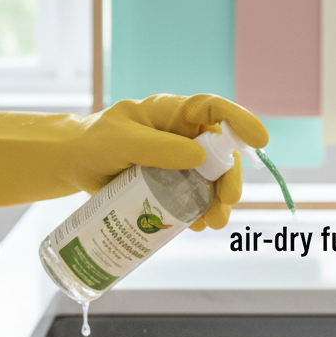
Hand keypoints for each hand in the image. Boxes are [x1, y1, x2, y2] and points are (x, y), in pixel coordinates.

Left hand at [0, 94, 268, 225]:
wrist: (75, 164)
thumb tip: (199, 156)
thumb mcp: (122, 142)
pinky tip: (198, 226)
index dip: (240, 122)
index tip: (260, 141)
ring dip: (217, 202)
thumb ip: (157, 148)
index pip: (214, 110)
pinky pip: (194, 198)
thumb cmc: (94, 143)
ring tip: (212, 223)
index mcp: (174, 114)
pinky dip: (200, 213)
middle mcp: (183, 136)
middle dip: (228, 179)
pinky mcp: (171, 185)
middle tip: (226, 202)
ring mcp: (180, 162)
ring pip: (211, 180)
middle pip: (220, 154)